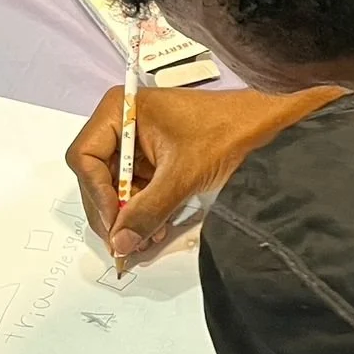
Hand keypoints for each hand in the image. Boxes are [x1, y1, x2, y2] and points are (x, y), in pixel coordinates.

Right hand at [66, 86, 345, 260]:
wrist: (269, 124)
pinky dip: (143, 210)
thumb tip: (119, 245)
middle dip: (112, 210)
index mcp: (119, 109)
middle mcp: (121, 121)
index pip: (84, 157)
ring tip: (143, 241)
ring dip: (128, 216)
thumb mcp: (183, 175)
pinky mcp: (154, 157)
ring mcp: (138, 140)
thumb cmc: (227, 134)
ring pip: (116, 186)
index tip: (113, 225)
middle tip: (124, 244)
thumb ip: (147, 210)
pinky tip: (154, 229)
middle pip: (96, 174)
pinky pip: (137, 188)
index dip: (96, 194)